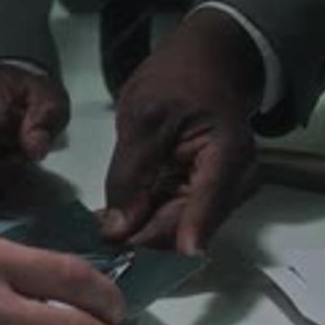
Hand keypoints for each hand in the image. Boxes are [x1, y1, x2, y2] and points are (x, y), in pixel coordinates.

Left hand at [101, 9, 263, 252]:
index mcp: (228, 159)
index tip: (124, 263)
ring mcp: (218, 192)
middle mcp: (232, 186)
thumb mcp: (144, 117)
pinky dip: (143, 219)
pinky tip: (111, 222)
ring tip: (93, 236)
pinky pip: (171, 216)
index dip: (162, 245)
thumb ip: (130, 175)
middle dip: (140, 241)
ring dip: (138, 234)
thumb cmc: (179, 78)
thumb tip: (117, 232)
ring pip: (175, 228)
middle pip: (184, 229)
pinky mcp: (200, 194)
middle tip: (91, 249)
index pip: (198, 215)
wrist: (205, 62)